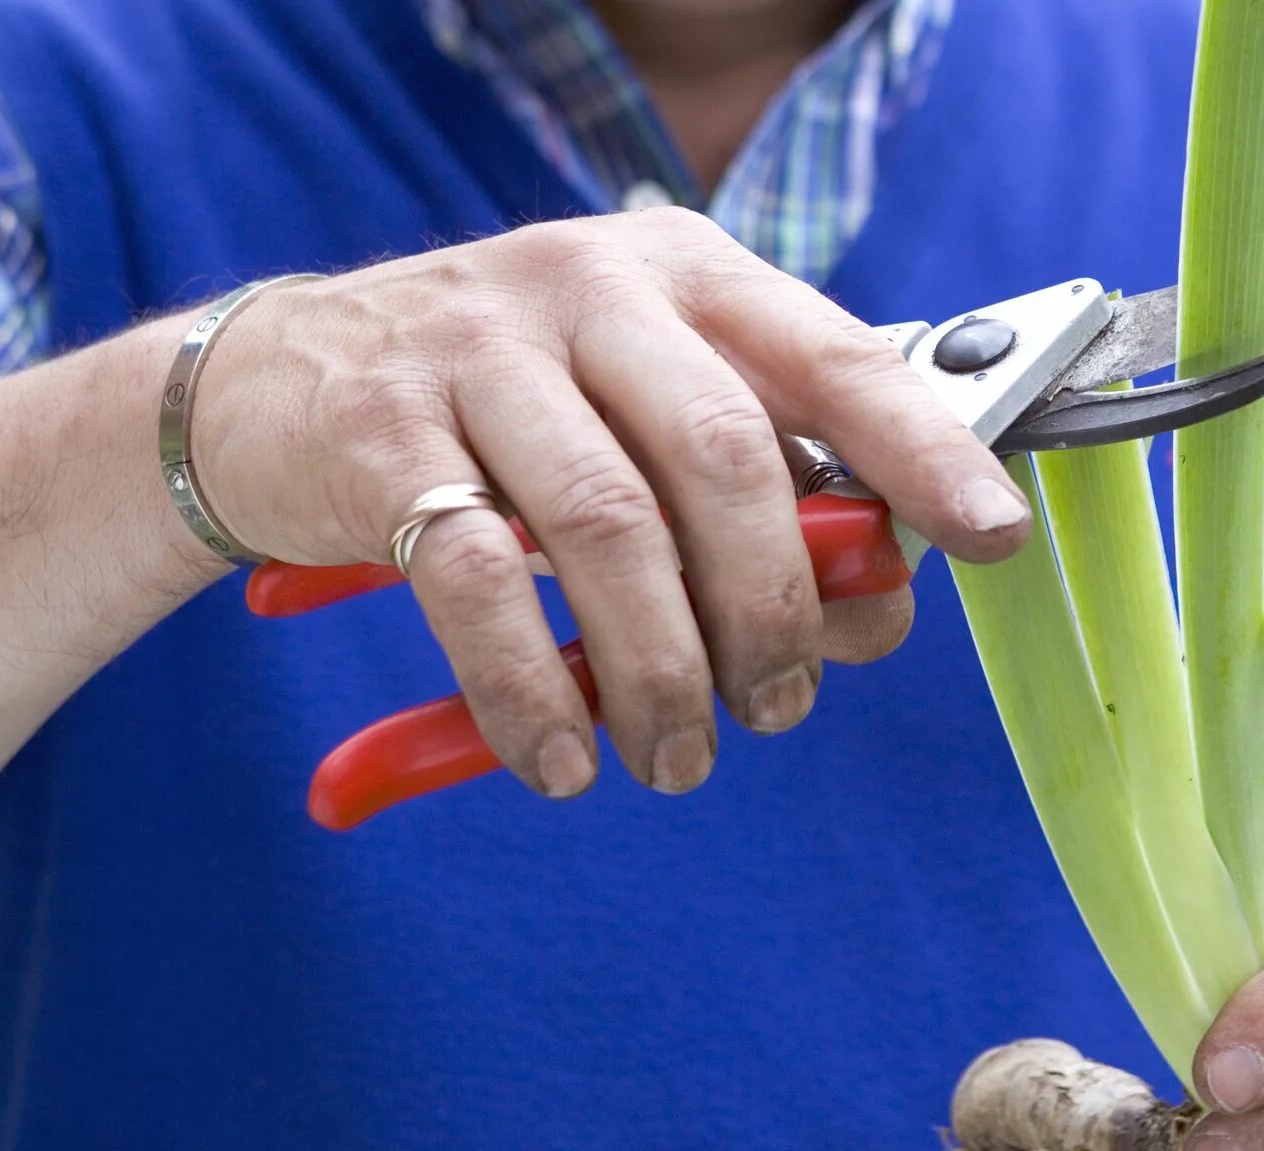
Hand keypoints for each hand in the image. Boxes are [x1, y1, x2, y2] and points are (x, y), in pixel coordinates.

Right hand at [188, 209, 1028, 797]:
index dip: (924, 450)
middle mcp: (589, 289)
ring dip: (663, 670)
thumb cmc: (507, 419)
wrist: (273, 384)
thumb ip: (766, 500)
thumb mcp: (645, 421)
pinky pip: (480, 583)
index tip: (991, 535)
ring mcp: (477, 351)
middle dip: (775, 609)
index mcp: (685, 275)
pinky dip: (530, 693)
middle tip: (778, 707)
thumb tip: (883, 604)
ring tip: (674, 755)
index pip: (836, 354)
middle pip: (727, 458)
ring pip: (610, 529)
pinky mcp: (379, 434)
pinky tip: (560, 761)